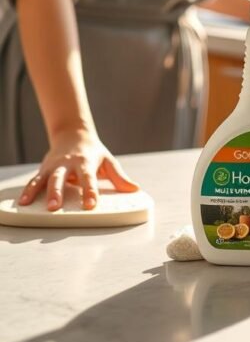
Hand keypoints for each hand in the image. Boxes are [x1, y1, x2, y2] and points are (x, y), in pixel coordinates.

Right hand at [18, 127, 138, 211]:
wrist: (73, 133)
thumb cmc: (93, 152)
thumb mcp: (108, 161)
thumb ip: (119, 177)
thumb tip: (135, 188)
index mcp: (86, 163)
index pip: (89, 179)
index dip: (89, 192)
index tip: (90, 204)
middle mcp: (69, 164)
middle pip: (62, 178)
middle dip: (58, 192)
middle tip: (56, 207)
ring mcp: (55, 166)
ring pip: (46, 179)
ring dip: (43, 193)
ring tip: (41, 207)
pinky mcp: (45, 169)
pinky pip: (35, 180)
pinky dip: (29, 191)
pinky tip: (23, 202)